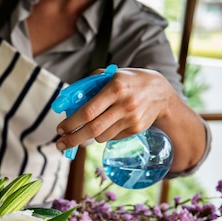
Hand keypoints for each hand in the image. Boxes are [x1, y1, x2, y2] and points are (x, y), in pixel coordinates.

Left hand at [55, 68, 175, 150]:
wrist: (161, 93)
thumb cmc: (130, 82)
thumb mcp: (113, 75)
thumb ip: (91, 84)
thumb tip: (69, 99)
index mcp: (115, 88)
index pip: (88, 111)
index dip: (71, 123)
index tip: (60, 129)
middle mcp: (124, 105)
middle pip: (93, 129)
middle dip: (73, 139)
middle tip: (60, 144)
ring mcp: (132, 119)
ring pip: (101, 137)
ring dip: (89, 135)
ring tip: (88, 128)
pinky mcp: (136, 129)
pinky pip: (112, 137)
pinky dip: (104, 134)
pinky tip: (109, 123)